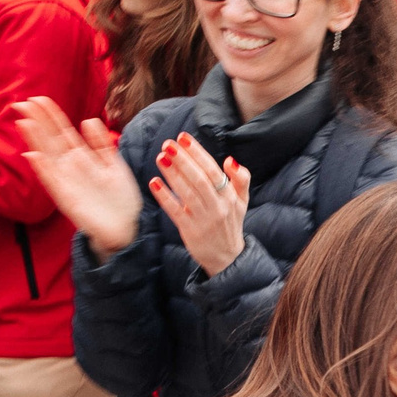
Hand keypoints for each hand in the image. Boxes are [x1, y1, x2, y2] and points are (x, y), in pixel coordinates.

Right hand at [14, 96, 143, 260]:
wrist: (127, 228)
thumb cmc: (121, 198)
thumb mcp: (114, 166)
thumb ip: (102, 144)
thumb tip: (88, 119)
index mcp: (82, 157)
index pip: (62, 131)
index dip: (51, 115)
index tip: (38, 98)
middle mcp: (70, 167)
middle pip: (50, 139)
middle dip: (37, 122)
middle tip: (21, 102)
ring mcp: (67, 182)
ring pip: (47, 156)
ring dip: (35, 140)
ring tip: (24, 122)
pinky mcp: (67, 199)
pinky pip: (52, 181)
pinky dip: (43, 169)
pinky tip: (33, 155)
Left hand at [149, 131, 251, 277]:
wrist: (227, 257)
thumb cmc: (230, 223)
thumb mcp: (242, 201)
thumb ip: (241, 179)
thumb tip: (230, 160)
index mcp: (230, 197)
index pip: (213, 171)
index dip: (198, 153)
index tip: (183, 138)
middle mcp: (218, 207)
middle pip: (200, 179)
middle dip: (183, 160)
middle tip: (167, 144)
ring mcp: (203, 219)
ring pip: (187, 193)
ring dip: (172, 174)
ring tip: (160, 158)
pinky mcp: (190, 230)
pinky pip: (175, 211)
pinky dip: (164, 197)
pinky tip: (154, 183)